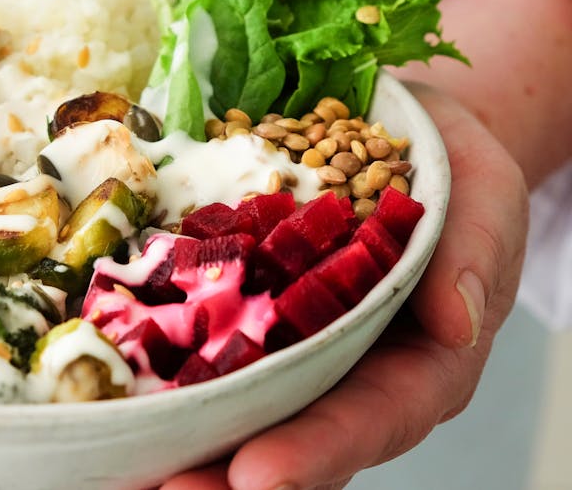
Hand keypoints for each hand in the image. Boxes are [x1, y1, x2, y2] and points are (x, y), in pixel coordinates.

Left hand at [159, 83, 528, 488]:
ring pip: (235, 402)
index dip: (317, 452)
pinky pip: (197, 339)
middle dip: (227, 472)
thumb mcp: (483, 199)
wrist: (399, 130)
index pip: (373, 419)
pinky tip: (102, 381)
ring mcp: (285, 340)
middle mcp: (343, 367)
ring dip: (179, 435)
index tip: (258, 477)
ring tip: (123, 463)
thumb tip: (459, 322)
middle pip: (290, 434)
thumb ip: (474, 256)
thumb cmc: (454, 173)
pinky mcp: (239, 305)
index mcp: (416, 363)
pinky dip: (153, 362)